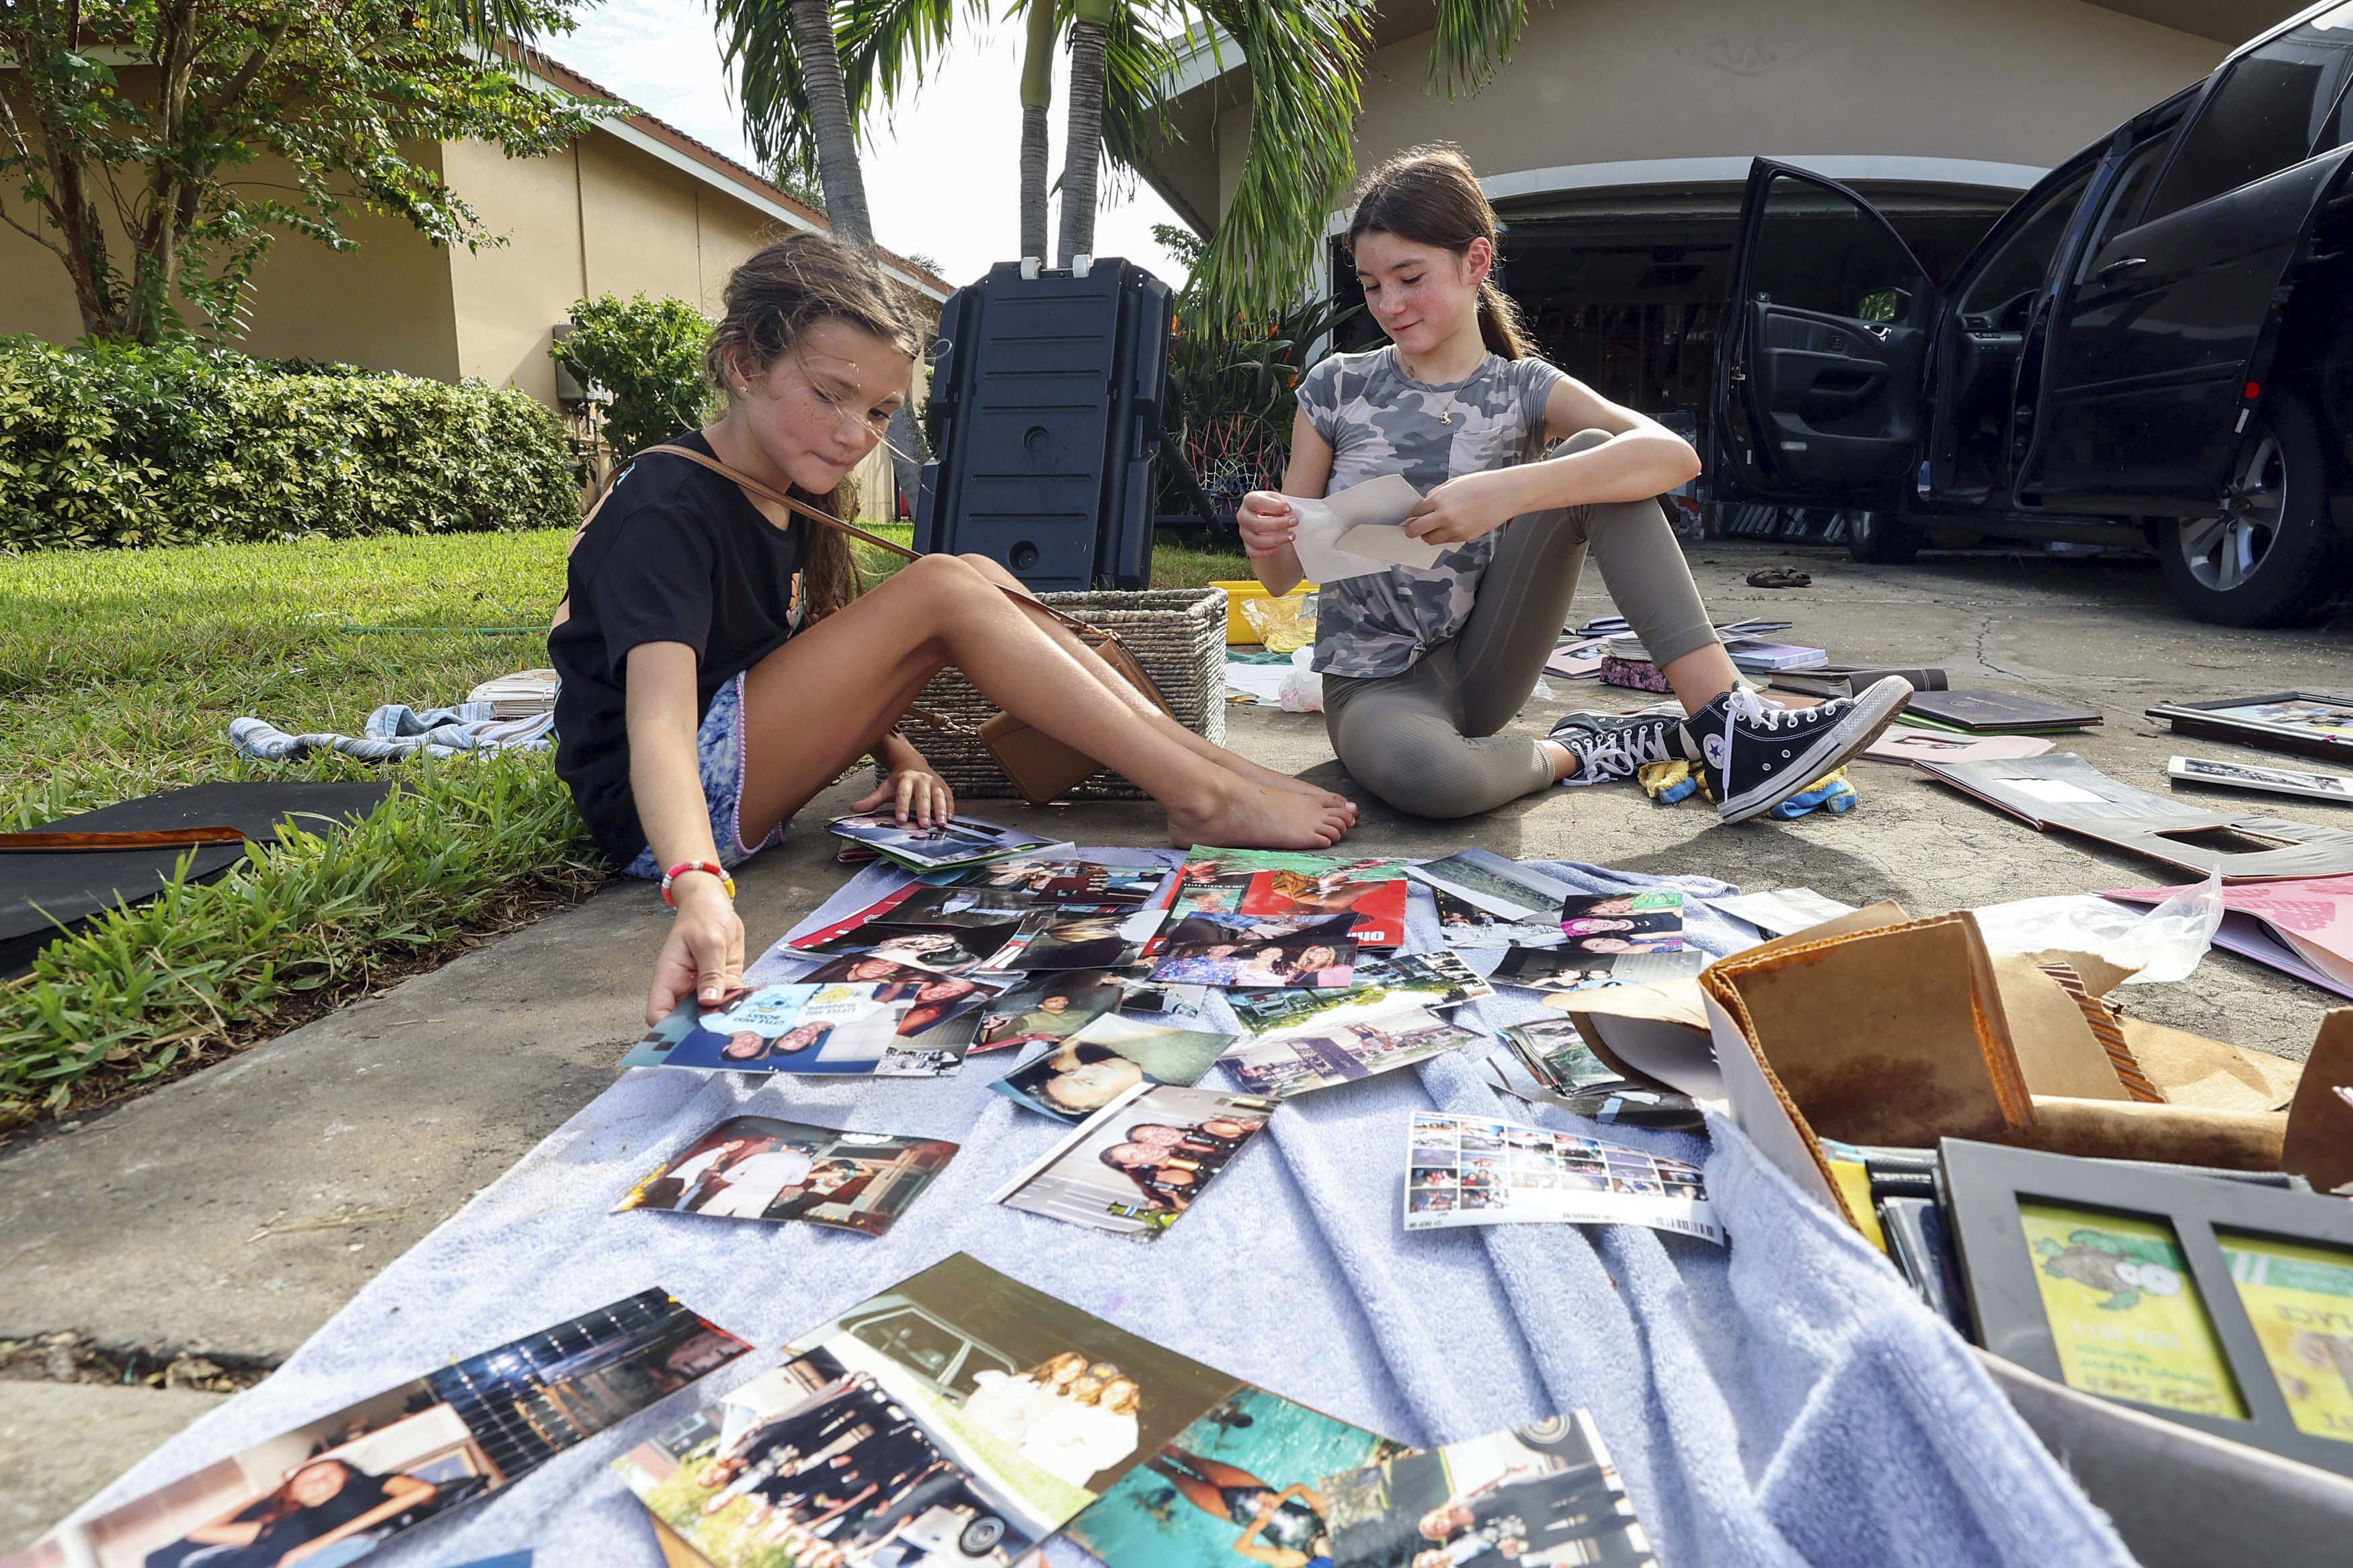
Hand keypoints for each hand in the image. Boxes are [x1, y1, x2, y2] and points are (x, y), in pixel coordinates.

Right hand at [647, 875, 743, 1025]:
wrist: (714, 902)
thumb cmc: (702, 915)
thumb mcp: (709, 942)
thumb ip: (711, 973)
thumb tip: (709, 1002)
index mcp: (669, 978)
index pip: (658, 1014)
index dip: (668, 1029)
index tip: (689, 1036)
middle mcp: (684, 988)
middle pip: (685, 1020)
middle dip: (702, 1029)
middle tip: (724, 1034)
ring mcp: (704, 987)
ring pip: (710, 1013)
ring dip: (724, 1019)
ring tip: (743, 1026)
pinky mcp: (724, 983)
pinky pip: (730, 1001)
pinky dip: (739, 1006)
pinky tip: (753, 1010)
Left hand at [851, 763, 954, 827]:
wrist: (913, 764)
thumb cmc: (899, 781)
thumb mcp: (885, 789)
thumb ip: (871, 800)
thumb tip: (853, 809)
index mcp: (905, 779)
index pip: (903, 794)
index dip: (902, 806)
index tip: (901, 819)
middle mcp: (921, 779)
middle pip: (923, 795)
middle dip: (924, 810)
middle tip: (924, 825)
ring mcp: (934, 782)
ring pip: (939, 796)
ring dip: (941, 810)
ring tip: (941, 824)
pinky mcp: (944, 787)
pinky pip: (949, 797)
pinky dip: (950, 808)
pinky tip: (950, 819)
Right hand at [1237, 491, 1296, 558]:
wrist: (1269, 517)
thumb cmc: (1274, 507)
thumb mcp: (1278, 499)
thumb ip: (1283, 503)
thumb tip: (1293, 512)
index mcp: (1249, 500)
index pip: (1256, 502)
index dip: (1273, 506)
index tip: (1289, 508)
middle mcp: (1243, 516)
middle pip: (1255, 523)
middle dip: (1277, 524)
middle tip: (1294, 522)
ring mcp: (1244, 532)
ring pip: (1256, 540)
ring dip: (1275, 539)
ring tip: (1291, 536)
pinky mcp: (1247, 545)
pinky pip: (1253, 552)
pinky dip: (1265, 552)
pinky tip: (1278, 548)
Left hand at [1402, 469, 1523, 546]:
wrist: (1507, 493)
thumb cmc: (1482, 484)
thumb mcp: (1454, 483)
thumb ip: (1437, 494)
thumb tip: (1424, 505)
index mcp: (1439, 499)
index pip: (1415, 512)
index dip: (1412, 515)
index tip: (1411, 517)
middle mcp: (1444, 516)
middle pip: (1417, 530)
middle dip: (1412, 530)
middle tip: (1411, 529)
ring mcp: (1455, 529)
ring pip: (1430, 540)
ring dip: (1428, 535)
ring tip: (1432, 529)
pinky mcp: (1465, 537)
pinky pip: (1447, 541)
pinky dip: (1444, 536)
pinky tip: (1450, 528)